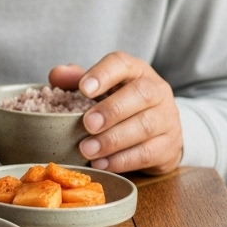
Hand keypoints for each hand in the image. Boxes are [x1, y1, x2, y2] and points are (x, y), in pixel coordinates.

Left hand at [49, 52, 182, 174]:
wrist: (159, 131)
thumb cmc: (121, 104)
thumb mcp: (100, 89)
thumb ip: (76, 80)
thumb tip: (56, 75)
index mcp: (136, 71)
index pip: (122, 63)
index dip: (103, 74)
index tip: (84, 89)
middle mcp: (157, 91)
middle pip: (140, 94)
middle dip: (111, 110)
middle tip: (88, 124)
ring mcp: (167, 119)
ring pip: (145, 126)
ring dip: (113, 140)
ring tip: (87, 150)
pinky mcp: (169, 146)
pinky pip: (147, 153)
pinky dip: (121, 160)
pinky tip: (101, 163)